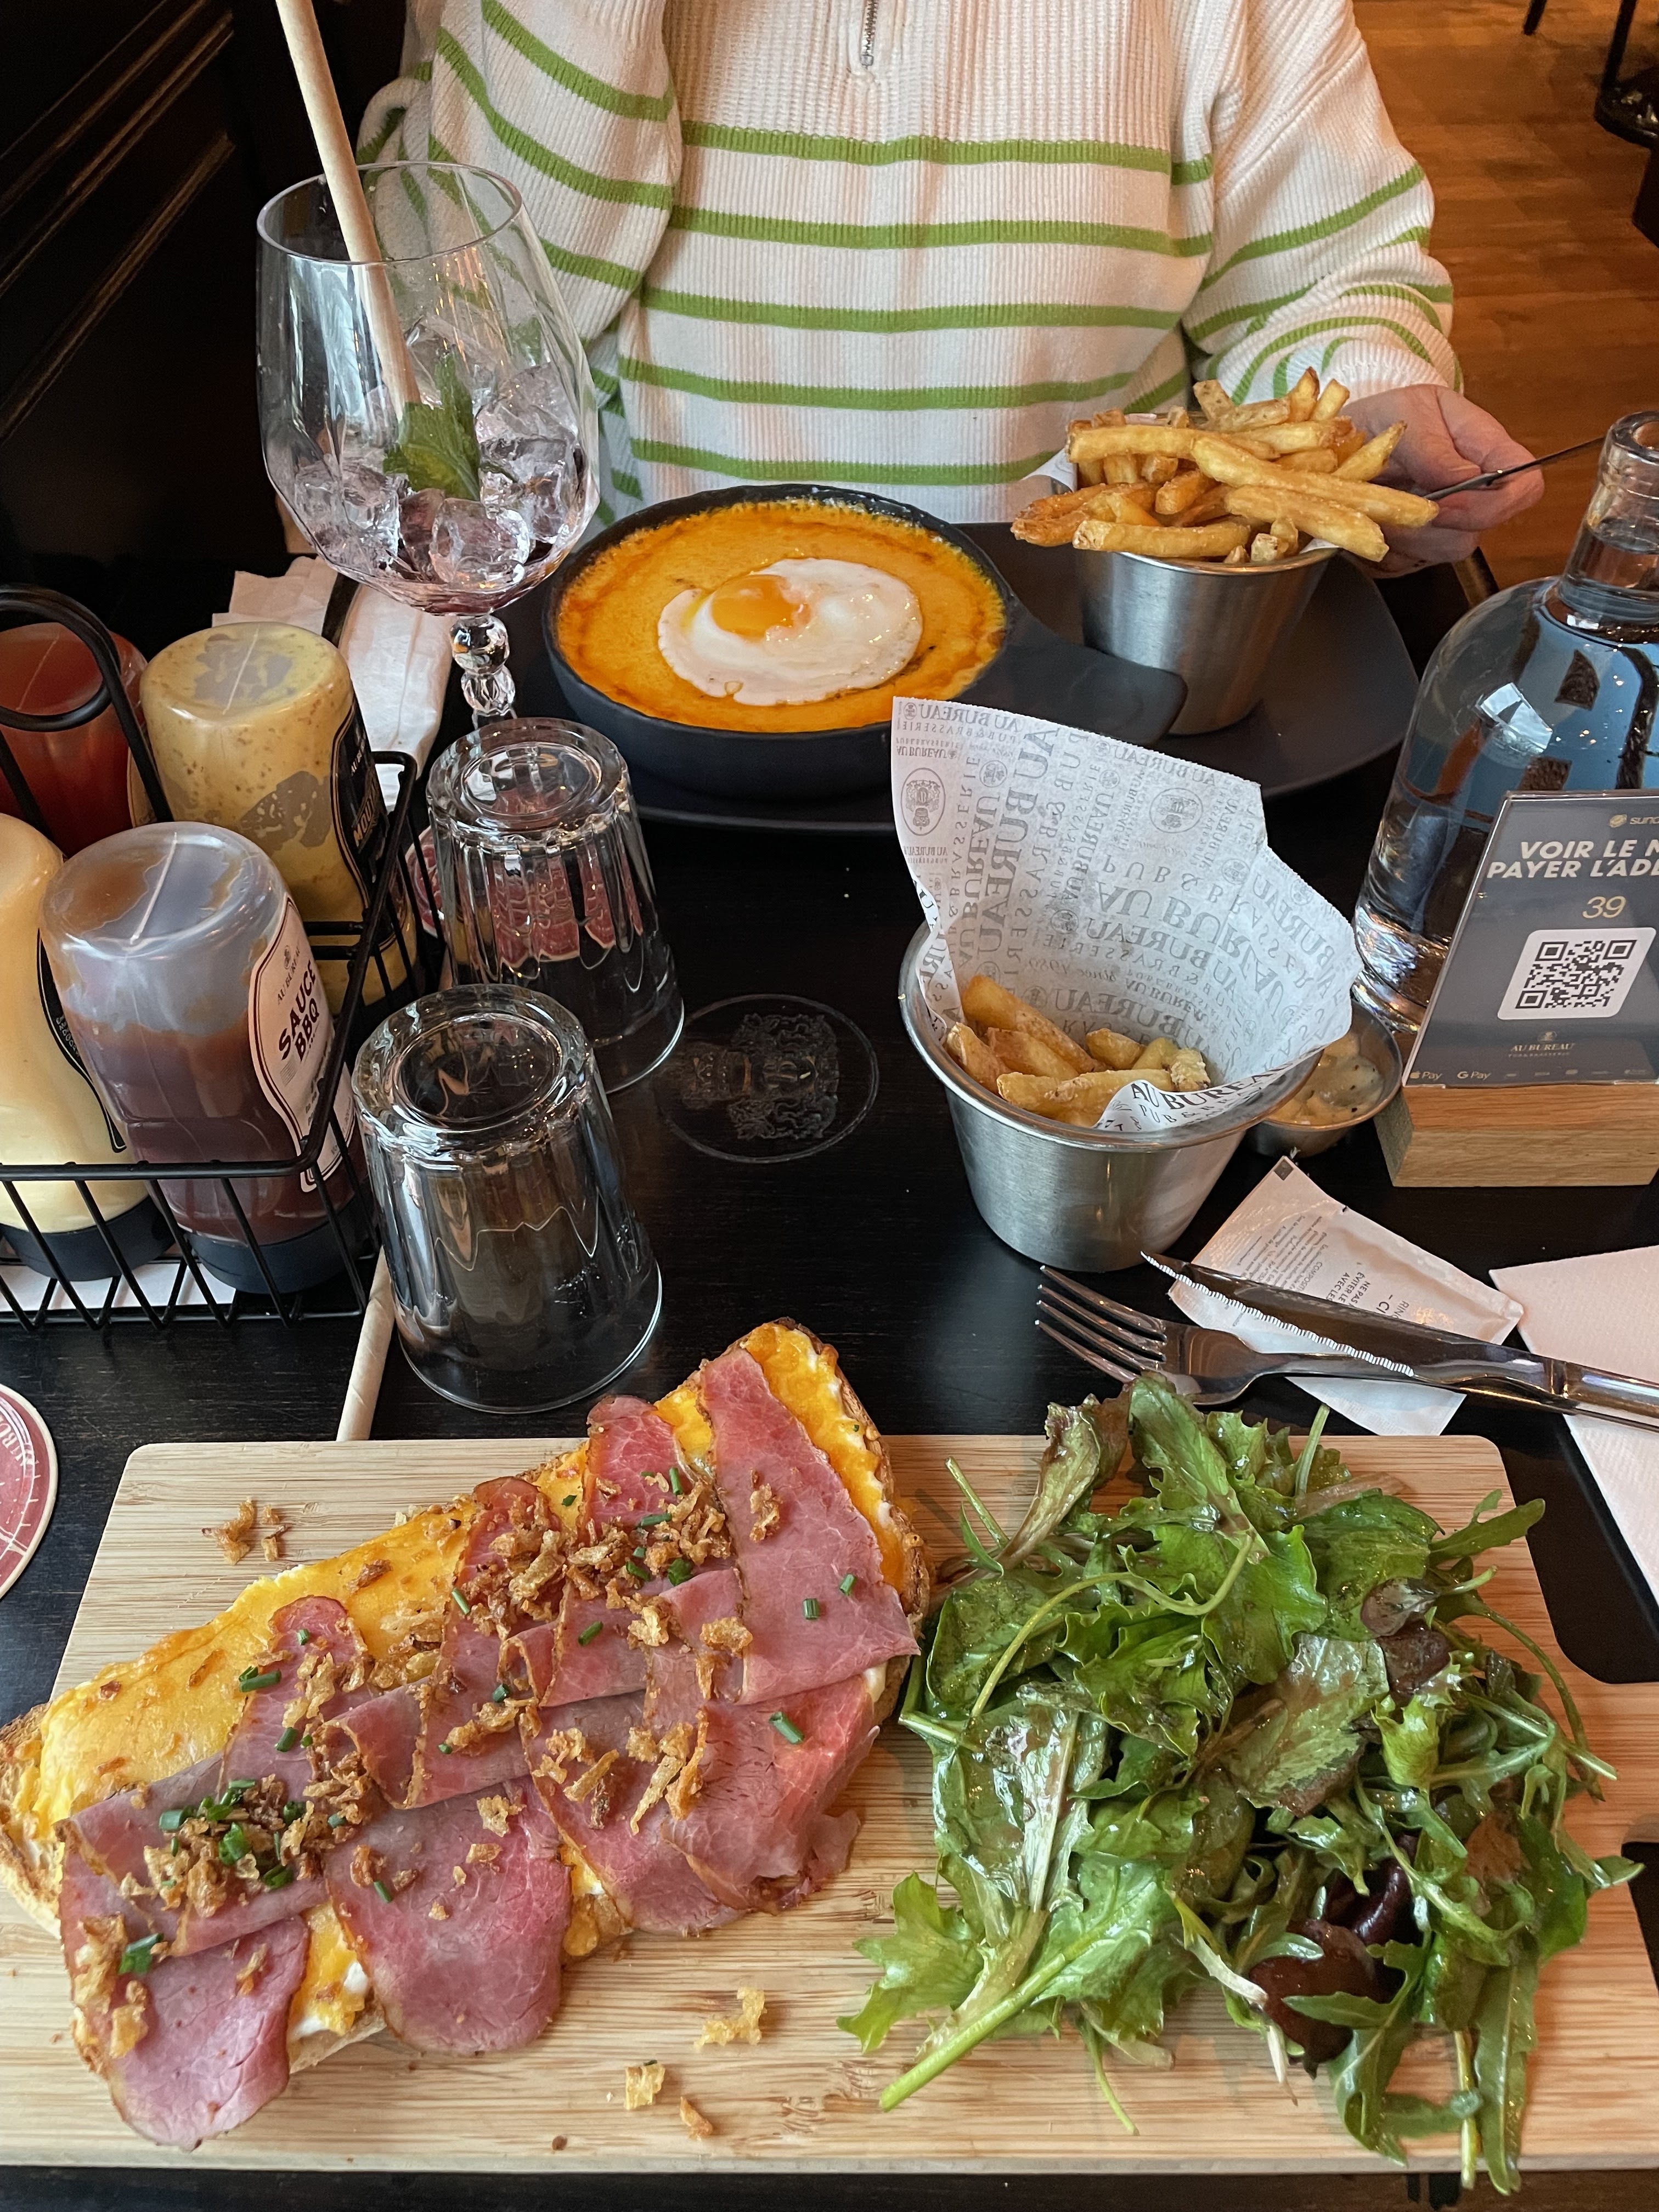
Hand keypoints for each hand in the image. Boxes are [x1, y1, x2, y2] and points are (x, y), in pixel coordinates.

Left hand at [1346, 386, 1540, 572]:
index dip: (1499, 503)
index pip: (1526, 486)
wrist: (1355, 436)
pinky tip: (1376, 518)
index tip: (1448, 502)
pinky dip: (1389, 545)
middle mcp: (1477, 492)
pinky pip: (1411, 562)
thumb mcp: (1410, 413)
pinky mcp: (1421, 546)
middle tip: (1395, 497)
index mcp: (1488, 450)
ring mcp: (1452, 523)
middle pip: (1482, 527)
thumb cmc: (1391, 415)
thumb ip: (1433, 449)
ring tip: (1380, 501)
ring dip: (1407, 533)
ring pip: (1447, 548)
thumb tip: (1464, 479)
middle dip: (1435, 521)